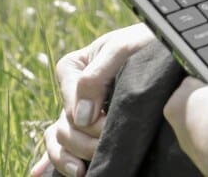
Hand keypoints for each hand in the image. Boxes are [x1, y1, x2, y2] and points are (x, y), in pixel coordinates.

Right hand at [30, 23, 155, 176]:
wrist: (167, 51)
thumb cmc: (144, 43)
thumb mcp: (121, 48)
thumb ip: (96, 76)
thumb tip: (81, 117)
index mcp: (73, 68)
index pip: (69, 101)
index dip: (86, 117)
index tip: (108, 120)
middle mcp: (73, 92)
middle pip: (64, 125)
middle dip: (82, 141)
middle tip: (105, 146)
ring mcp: (80, 110)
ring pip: (60, 139)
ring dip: (68, 157)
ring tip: (83, 171)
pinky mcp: (89, 125)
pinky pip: (61, 146)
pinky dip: (49, 161)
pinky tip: (40, 174)